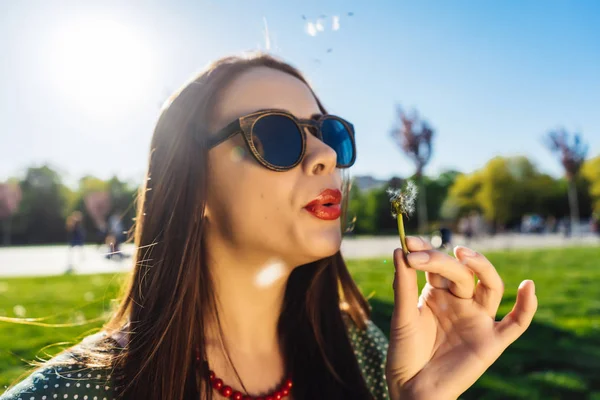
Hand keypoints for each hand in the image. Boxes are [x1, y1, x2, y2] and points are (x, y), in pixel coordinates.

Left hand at [385, 237, 537, 399]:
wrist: (411, 389)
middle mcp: (460, 302)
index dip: (426, 250)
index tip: (408, 240)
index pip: (437, 264)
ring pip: (490, 286)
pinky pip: (516, 323)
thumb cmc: (405, 352)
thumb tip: (400, 248)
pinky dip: (527, 306)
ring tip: (464, 254)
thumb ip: (403, 284)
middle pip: (461, 272)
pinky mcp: (492, 341)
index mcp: (437, 293)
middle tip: (418, 256)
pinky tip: (528, 286)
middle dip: (440, 260)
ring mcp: (477, 319)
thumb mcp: (402, 316)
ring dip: (482, 267)